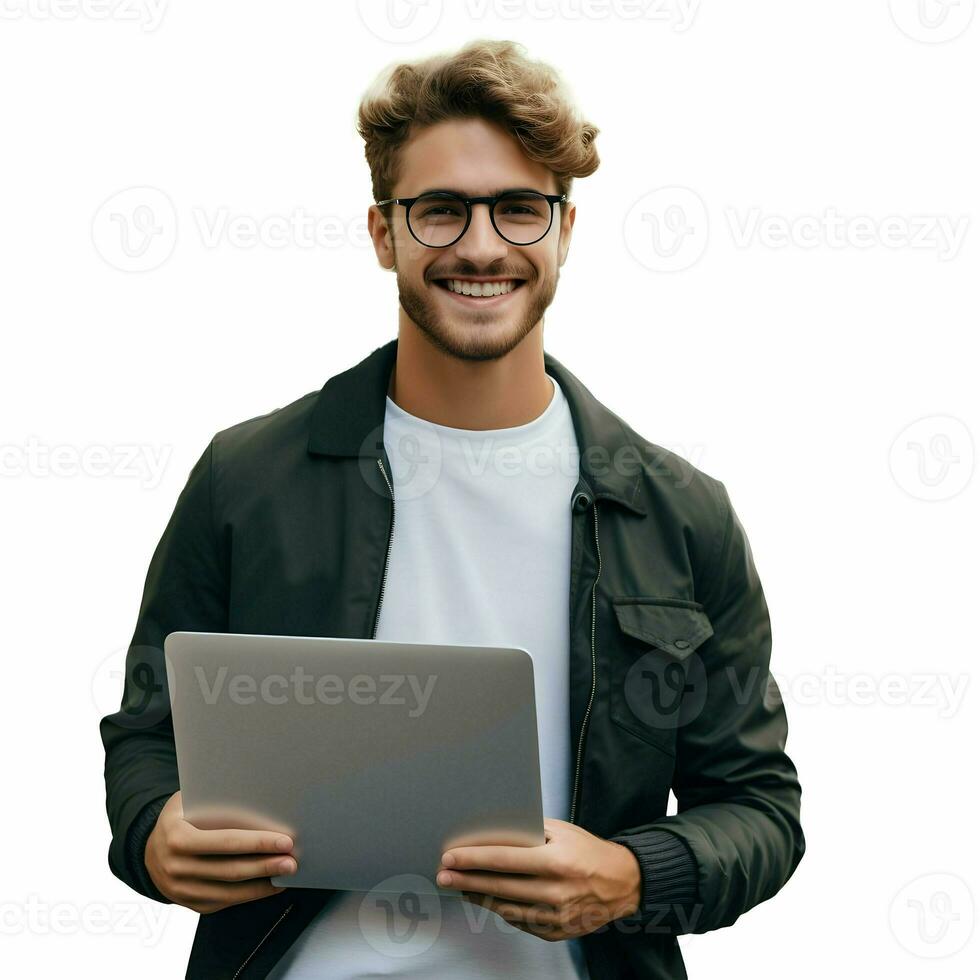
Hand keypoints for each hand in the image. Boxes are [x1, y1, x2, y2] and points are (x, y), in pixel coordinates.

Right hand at [145, 791, 297, 913]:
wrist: (149, 850)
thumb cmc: (179, 818)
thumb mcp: (187, 801)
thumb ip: (214, 800)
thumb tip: (258, 795)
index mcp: (177, 838)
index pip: (226, 841)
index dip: (258, 842)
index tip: (284, 840)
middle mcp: (177, 867)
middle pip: (231, 869)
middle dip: (266, 865)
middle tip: (292, 860)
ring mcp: (182, 890)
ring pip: (230, 891)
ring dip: (262, 884)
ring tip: (286, 874)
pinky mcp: (191, 903)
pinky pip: (225, 902)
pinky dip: (249, 895)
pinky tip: (269, 886)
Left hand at [435, 817, 640, 940]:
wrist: (622, 884)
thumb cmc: (589, 851)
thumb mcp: (563, 831)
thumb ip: (530, 831)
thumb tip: (495, 830)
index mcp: (556, 861)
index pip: (504, 860)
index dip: (474, 859)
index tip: (451, 857)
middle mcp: (555, 891)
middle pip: (499, 887)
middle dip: (466, 880)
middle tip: (443, 875)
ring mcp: (555, 916)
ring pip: (506, 908)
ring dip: (478, 898)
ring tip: (460, 887)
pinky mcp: (556, 932)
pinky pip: (520, 922)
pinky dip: (501, 910)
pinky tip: (487, 901)